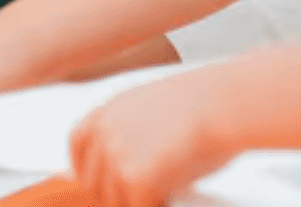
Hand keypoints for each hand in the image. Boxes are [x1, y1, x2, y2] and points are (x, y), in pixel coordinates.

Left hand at [70, 72, 234, 206]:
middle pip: (92, 182)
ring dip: (137, 201)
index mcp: (106, 112)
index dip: (88, 169)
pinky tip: (171, 198)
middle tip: (143, 193)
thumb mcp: (152, 107)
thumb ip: (130, 131)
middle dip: (116, 194)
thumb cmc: (203, 104)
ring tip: (164, 193)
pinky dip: (157, 206)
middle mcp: (104, 135)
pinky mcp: (135, 181)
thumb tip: (126, 164)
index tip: (104, 182)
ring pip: (115, 201)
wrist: (223, 104)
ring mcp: (116, 159)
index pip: (77, 147)